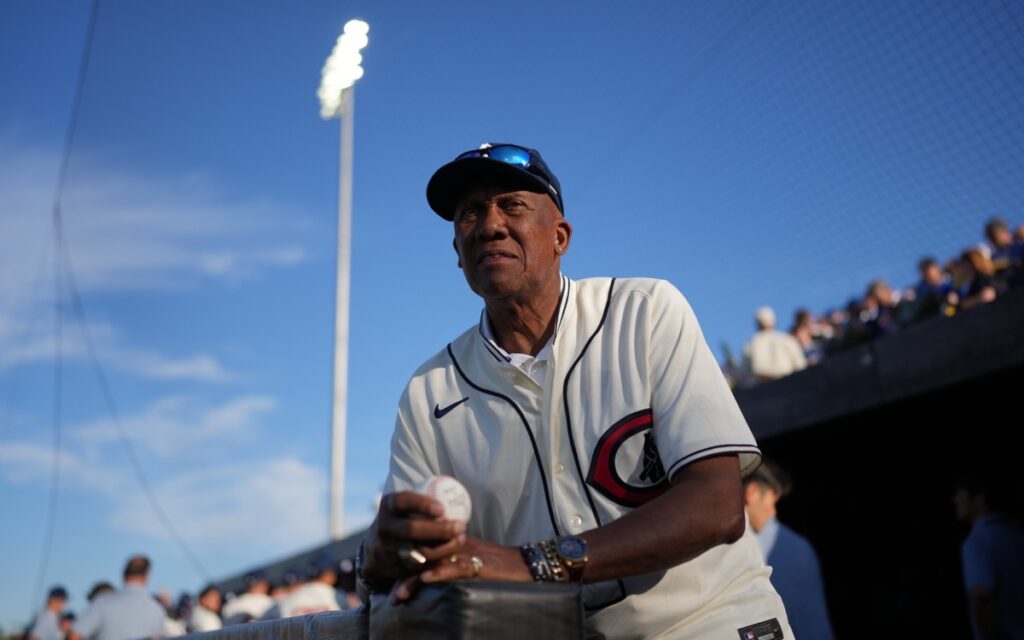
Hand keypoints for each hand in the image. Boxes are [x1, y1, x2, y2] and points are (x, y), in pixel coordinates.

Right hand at [363, 490, 467, 586]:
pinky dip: (440, 561)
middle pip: (412, 530)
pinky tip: (453, 554)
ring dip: (446, 547)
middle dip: (440, 529)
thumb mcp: (404, 506)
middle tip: (461, 526)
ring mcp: (389, 549)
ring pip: (421, 552)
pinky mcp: (397, 568)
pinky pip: (423, 567)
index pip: (403, 501)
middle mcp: (385, 527)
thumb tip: (458, 494)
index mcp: (388, 506)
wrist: (377, 549)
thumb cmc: (403, 519)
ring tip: (461, 539)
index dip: (422, 504)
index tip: (443, 509)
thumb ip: (423, 502)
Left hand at [389, 535, 531, 603]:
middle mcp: (455, 546)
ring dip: (414, 579)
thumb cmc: (498, 566)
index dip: (405, 565)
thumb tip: (430, 579)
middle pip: (423, 556)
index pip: (424, 549)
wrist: (523, 565)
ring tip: (400, 595)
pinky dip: (439, 573)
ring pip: (434, 562)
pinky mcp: (477, 564)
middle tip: (391, 596)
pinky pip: (454, 567)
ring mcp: (465, 554)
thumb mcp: (472, 560)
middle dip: (404, 576)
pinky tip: (426, 580)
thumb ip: (453, 563)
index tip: (391, 583)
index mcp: (452, 544)